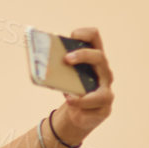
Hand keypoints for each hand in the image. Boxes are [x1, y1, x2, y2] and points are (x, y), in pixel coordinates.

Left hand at [52, 25, 114, 143]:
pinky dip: (81, 105)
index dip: (85, 34)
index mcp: (93, 59)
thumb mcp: (63, 77)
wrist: (78, 113)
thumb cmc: (71, 90)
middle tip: (66, 59)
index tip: (72, 35)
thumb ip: (56, 69)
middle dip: (83, 55)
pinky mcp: (104, 108)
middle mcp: (104, 72)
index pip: (94, 38)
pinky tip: (71, 103)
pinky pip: (94, 107)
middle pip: (99, 57)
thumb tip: (41, 63)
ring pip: (101, 91)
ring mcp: (107, 90)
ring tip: (68, 95)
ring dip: (83, 93)